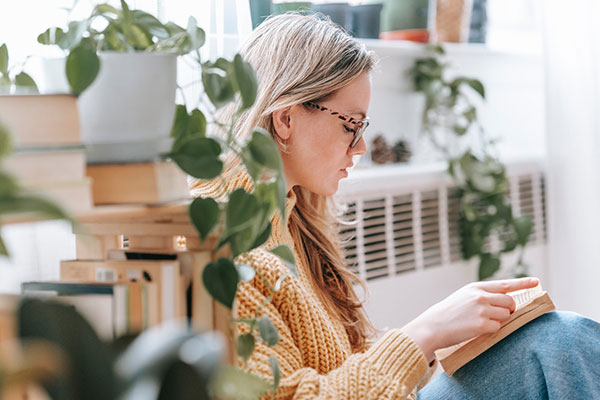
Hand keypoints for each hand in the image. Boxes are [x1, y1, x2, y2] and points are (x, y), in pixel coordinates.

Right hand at [402, 277, 538, 362]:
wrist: (433, 326)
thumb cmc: (448, 313)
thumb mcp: (464, 297)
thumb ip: (483, 296)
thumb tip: (506, 303)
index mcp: (476, 287)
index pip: (505, 284)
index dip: (522, 283)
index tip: (536, 282)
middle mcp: (480, 296)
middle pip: (510, 302)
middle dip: (508, 310)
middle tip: (498, 316)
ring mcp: (482, 310)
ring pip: (506, 316)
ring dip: (498, 321)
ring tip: (481, 322)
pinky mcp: (481, 325)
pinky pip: (498, 328)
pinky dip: (491, 330)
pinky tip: (477, 329)